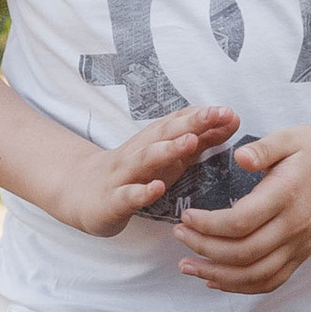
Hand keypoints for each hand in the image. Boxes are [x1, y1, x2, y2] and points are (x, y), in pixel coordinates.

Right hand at [55, 104, 238, 239]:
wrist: (79, 191)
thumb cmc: (134, 173)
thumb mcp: (168, 155)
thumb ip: (199, 140)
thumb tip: (231, 120)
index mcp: (154, 141)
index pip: (179, 123)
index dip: (204, 117)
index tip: (230, 112)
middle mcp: (139, 152)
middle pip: (165, 133)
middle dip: (192, 123)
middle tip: (218, 113)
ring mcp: (123, 175)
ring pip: (145, 159)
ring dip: (168, 149)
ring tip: (191, 142)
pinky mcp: (112, 200)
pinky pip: (127, 195)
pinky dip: (141, 191)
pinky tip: (156, 188)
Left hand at [174, 127, 310, 294]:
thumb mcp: (288, 138)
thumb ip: (262, 148)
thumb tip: (238, 157)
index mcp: (285, 196)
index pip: (240, 222)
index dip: (207, 224)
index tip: (186, 216)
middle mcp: (294, 226)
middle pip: (243, 253)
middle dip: (204, 248)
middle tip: (179, 236)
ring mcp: (300, 244)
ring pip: (255, 275)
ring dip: (217, 275)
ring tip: (187, 266)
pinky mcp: (302, 254)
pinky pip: (271, 280)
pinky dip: (242, 286)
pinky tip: (216, 280)